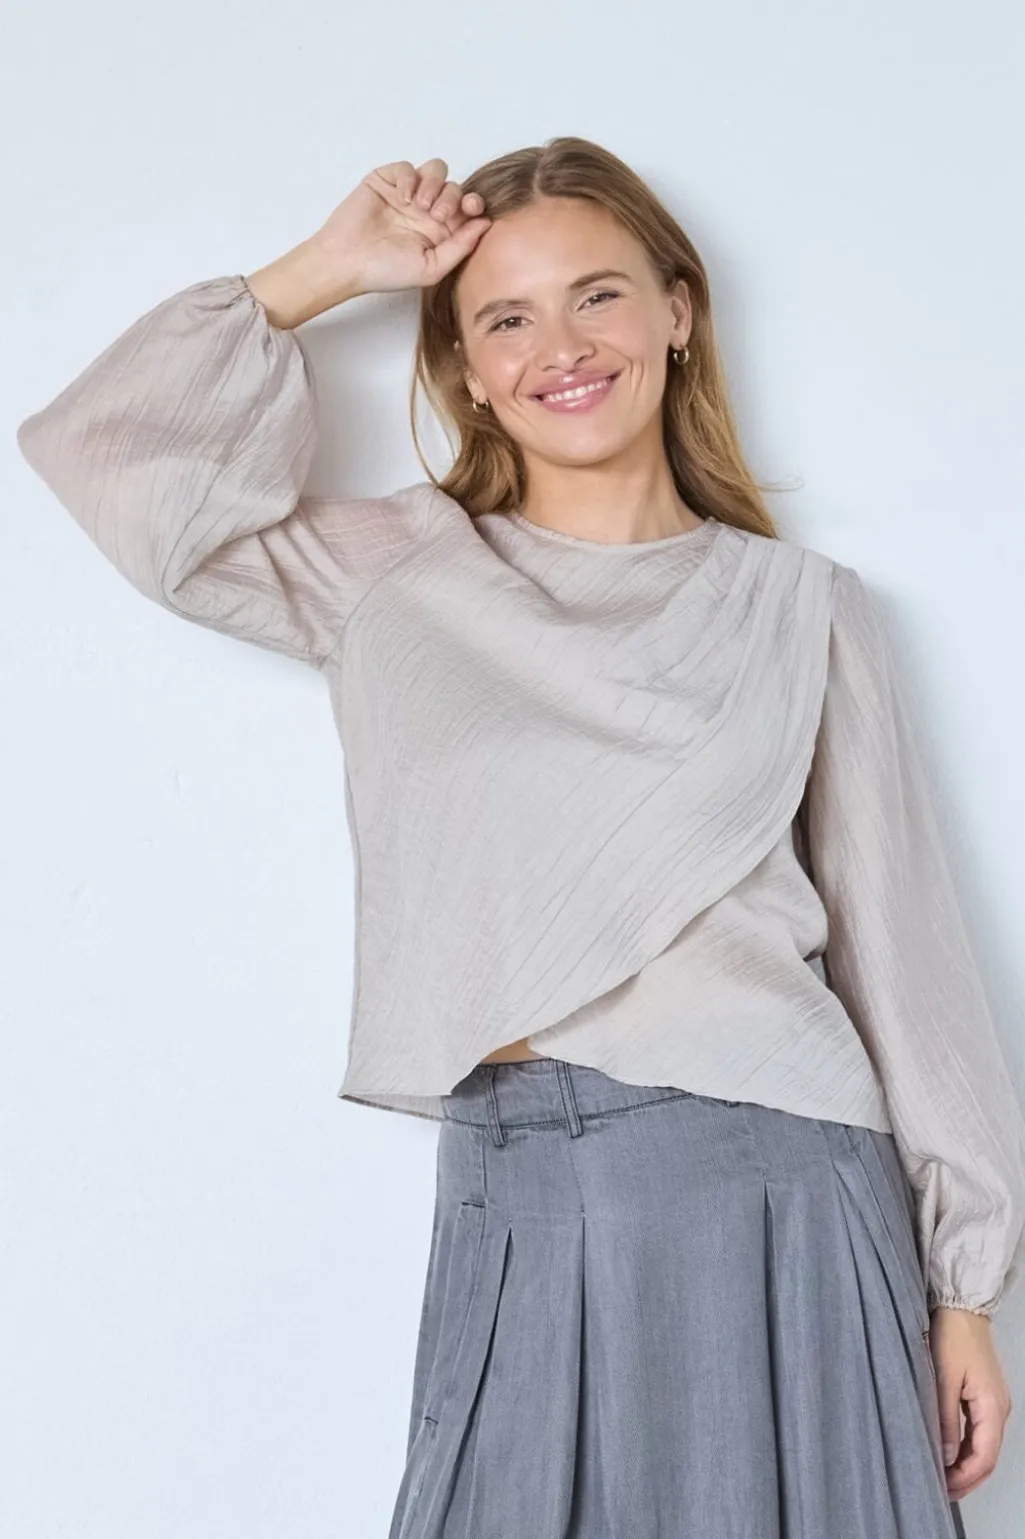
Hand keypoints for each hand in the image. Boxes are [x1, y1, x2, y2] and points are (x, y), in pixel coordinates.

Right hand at [312, 156, 491, 296]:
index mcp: (441, 231)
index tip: (471, 208)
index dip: (474, 203)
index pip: (467, 209)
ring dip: (433, 185)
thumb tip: (486, 224)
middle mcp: (427, 210)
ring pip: (436, 170)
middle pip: (455, 187)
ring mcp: (408, 194)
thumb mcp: (432, 268)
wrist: (348, 261)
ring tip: (419, 206)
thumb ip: (460, 247)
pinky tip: (402, 198)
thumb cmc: (386, 271)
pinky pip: (408, 167)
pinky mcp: (388, 180)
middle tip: (437, 216)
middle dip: (452, 198)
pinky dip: (410, 178)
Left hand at [929, 1307, 1013, 1498]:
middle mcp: (998, 1410)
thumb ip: (944, 1419)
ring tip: (942, 1478)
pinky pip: (979, 1432)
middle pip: (987, 1457)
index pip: (984, 1458)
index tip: (943, 1489)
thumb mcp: (943, 1379)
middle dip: (966, 1478)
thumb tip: (944, 1457)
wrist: (961, 1307)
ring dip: (966, 1465)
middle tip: (942, 1492)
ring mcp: (993, 1404)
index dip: (964, 1478)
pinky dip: (966, 1448)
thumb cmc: (952, 1336)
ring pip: (984, 1447)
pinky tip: (949, 1454)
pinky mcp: (984, 1396)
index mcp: (992, 1408)